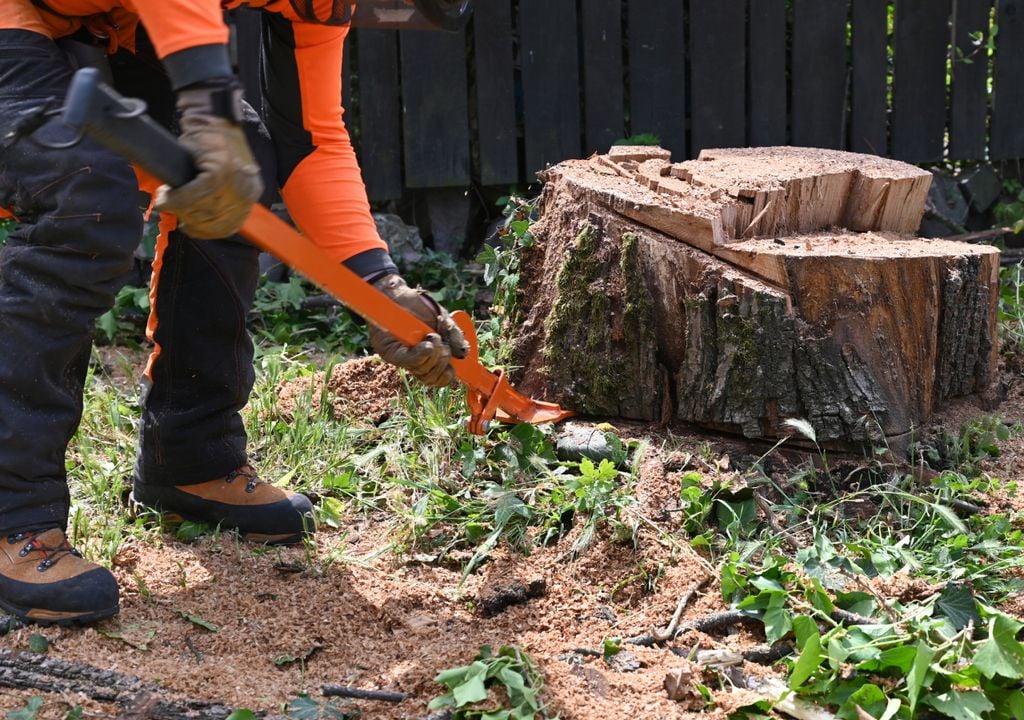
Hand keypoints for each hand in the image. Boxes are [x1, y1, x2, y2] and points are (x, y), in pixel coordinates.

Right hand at [155, 80, 262, 238]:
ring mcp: (235, 179)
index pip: (232, 224)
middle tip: (175, 213)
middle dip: (192, 221)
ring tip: (166, 202)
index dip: (208, 231)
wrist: (209, 112)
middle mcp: (247, 188)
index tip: (191, 229)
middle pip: (217, 220)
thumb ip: (215, 195)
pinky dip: (177, 198)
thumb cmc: (209, 140)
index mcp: (250, 191)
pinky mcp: (220, 169)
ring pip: (204, 209)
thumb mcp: (221, 172)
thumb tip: (194, 217)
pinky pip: (195, 194)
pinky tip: (166, 195)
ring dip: (180, 209)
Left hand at [369, 274, 468, 387]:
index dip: (447, 376)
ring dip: (433, 356)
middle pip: (430, 378)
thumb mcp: (443, 320)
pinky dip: (421, 355)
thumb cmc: (419, 307)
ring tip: (433, 337)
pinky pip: (408, 361)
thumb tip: (463, 355)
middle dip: (442, 363)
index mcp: (427, 357)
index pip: (437, 378)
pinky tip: (427, 345)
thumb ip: (454, 337)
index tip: (455, 368)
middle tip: (443, 346)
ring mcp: (401, 358)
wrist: (397, 293)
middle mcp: (413, 361)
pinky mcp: (390, 351)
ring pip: (421, 371)